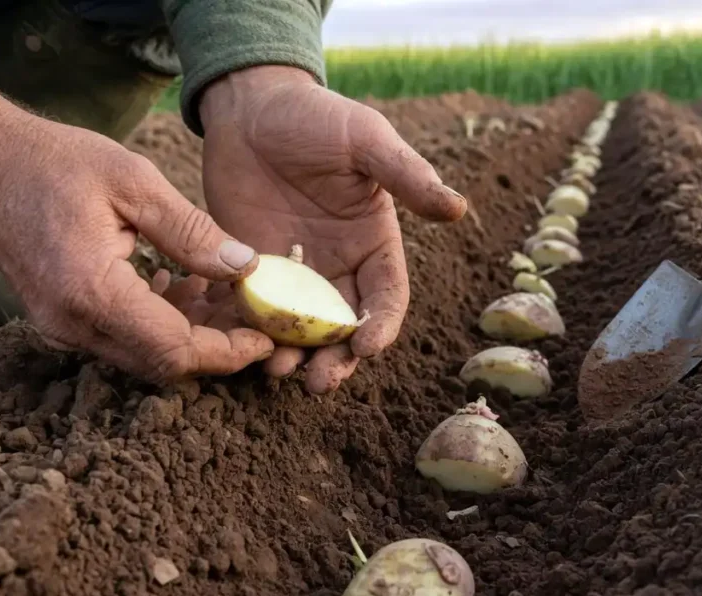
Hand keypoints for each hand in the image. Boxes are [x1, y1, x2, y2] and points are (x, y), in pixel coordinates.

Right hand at [0, 81, 274, 382]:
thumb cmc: (54, 161)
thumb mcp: (134, 180)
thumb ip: (192, 231)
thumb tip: (245, 267)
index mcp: (91, 292)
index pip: (174, 350)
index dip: (227, 352)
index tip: (265, 338)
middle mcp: (72, 325)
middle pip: (162, 364)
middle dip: (216, 349)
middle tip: (252, 317)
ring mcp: (61, 328)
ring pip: (143, 356)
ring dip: (190, 335)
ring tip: (222, 293)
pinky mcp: (60, 320)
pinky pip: (121, 339)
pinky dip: (159, 323)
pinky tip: (180, 284)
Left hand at [198, 66, 466, 392]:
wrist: (251, 106)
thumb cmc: (317, 118)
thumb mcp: (367, 140)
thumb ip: (406, 176)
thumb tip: (457, 208)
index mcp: (374, 244)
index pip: (386, 297)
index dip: (381, 325)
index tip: (366, 344)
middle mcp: (338, 267)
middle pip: (344, 327)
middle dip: (337, 358)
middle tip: (320, 382)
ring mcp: (294, 273)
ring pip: (301, 330)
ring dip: (294, 355)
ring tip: (280, 372)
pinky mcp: (252, 271)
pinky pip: (256, 312)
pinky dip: (253, 333)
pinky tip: (244, 346)